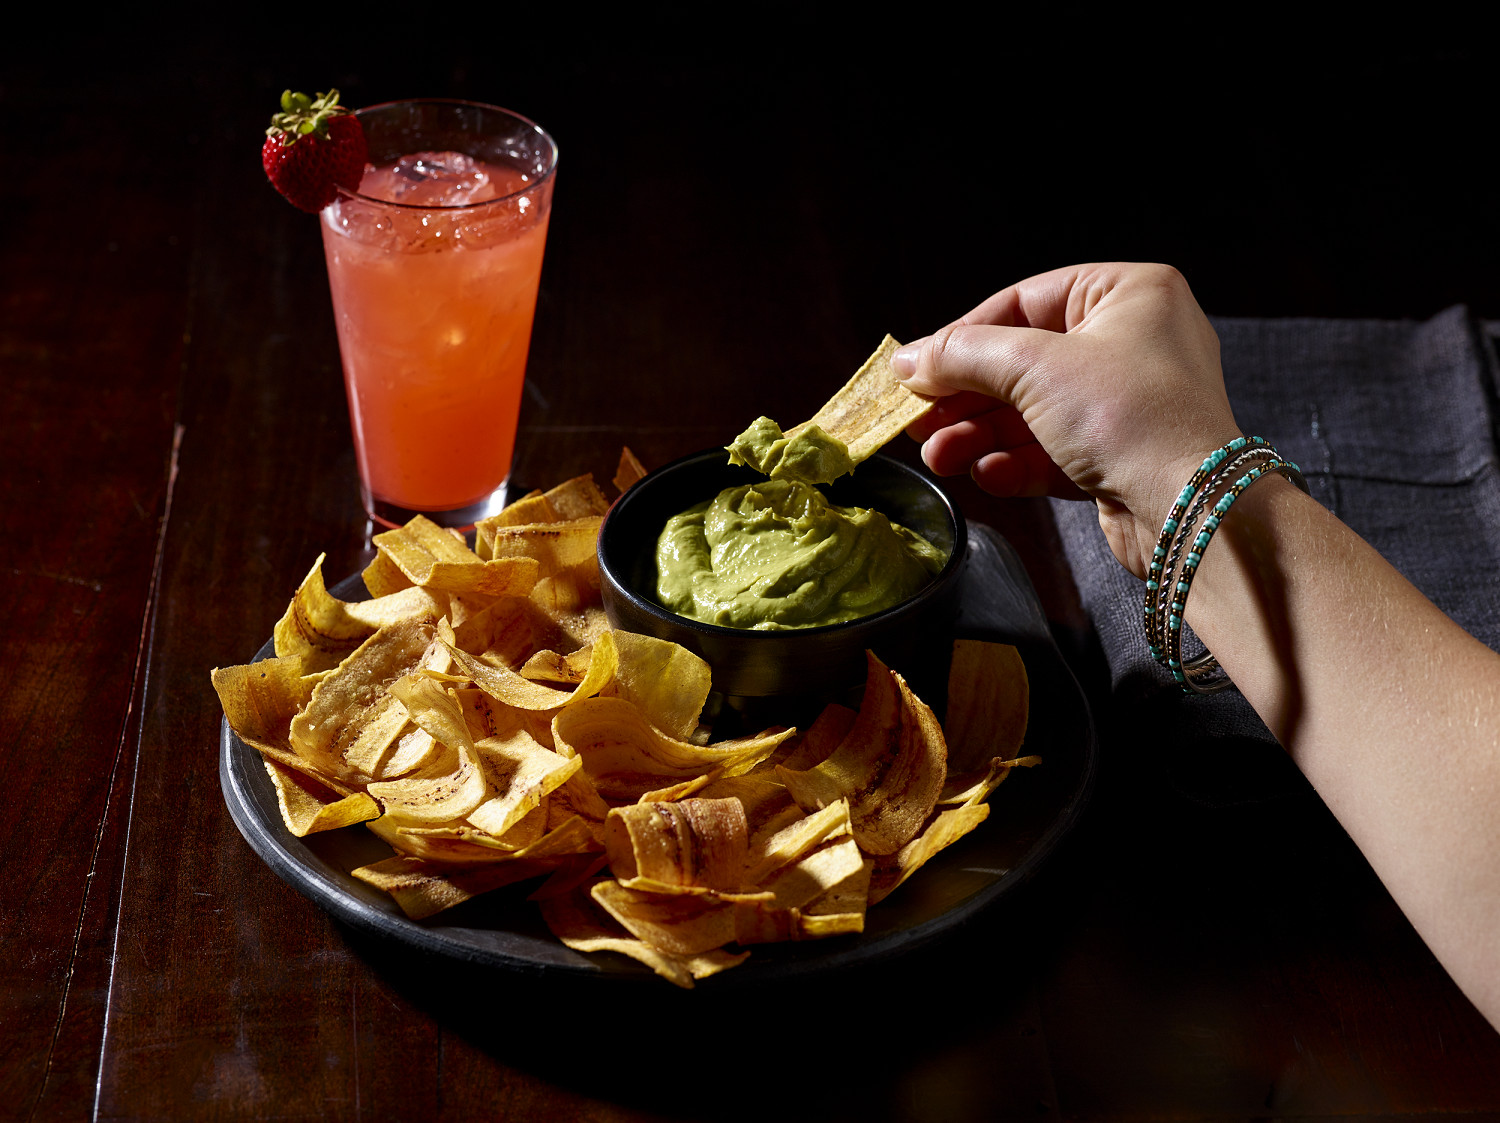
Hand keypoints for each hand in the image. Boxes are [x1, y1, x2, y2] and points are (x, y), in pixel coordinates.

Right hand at [893, 263, 1241, 576]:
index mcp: (1130, 294)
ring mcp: (1127, 403)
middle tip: (916, 420)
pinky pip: (1053, 451)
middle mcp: (1133, 342)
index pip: (1025, 302)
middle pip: (1023, 361)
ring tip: (938, 457)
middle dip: (966, 397)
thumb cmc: (1132, 417)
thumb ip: (964, 356)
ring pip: (1032, 412)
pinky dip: (1014, 463)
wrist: (1192, 510)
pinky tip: (985, 474)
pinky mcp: (1120, 457)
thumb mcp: (1035, 368)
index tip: (916, 369)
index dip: (963, 336)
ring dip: (979, 436)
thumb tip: (908, 360)